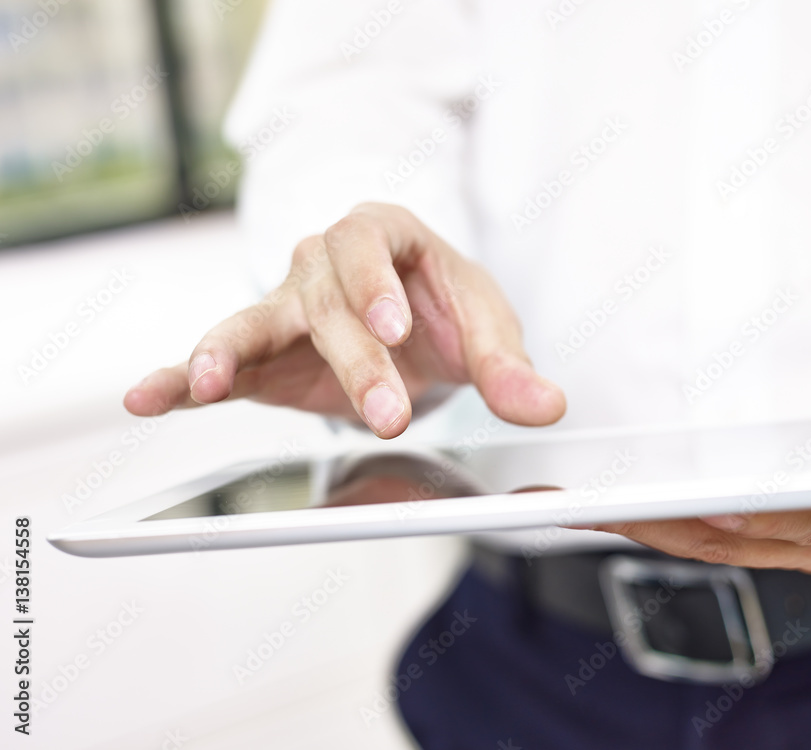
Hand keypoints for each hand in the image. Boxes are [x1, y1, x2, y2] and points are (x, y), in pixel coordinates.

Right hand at [124, 203, 565, 437]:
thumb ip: (509, 367)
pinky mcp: (261, 352)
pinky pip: (217, 359)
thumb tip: (546, 405)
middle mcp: (325, 260)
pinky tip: (149, 398)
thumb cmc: (446, 311)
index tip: (396, 329)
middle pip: (325, 300)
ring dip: (231, 353)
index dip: (377, 284)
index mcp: (384, 234)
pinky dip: (182, 378)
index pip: (371, 243)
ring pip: (255, 323)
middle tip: (388, 413)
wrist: (413, 326)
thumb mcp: (486, 329)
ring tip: (211, 382)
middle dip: (355, 359)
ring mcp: (285, 302)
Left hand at [598, 365, 810, 580]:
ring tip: (593, 507)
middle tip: (582, 506)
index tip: (658, 502)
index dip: (719, 513)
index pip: (783, 522)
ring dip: (655, 528)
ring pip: (720, 545)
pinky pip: (732, 537)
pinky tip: (646, 507)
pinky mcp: (807, 537)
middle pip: (727, 541)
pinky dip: (683, 523)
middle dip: (651, 526)